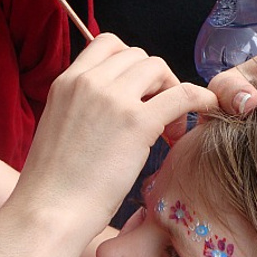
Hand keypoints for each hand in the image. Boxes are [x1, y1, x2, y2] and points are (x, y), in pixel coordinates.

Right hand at [17, 33, 216, 234]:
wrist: (48, 212)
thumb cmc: (53, 185)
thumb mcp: (57, 127)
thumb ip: (82, 107)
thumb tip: (111, 108)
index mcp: (65, 82)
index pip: (108, 45)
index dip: (130, 65)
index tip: (138, 91)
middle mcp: (88, 82)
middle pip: (138, 56)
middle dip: (154, 81)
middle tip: (160, 116)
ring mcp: (112, 99)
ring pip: (159, 68)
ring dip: (171, 90)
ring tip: (170, 129)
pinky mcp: (136, 122)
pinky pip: (182, 94)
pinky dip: (200, 98)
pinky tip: (208, 110)